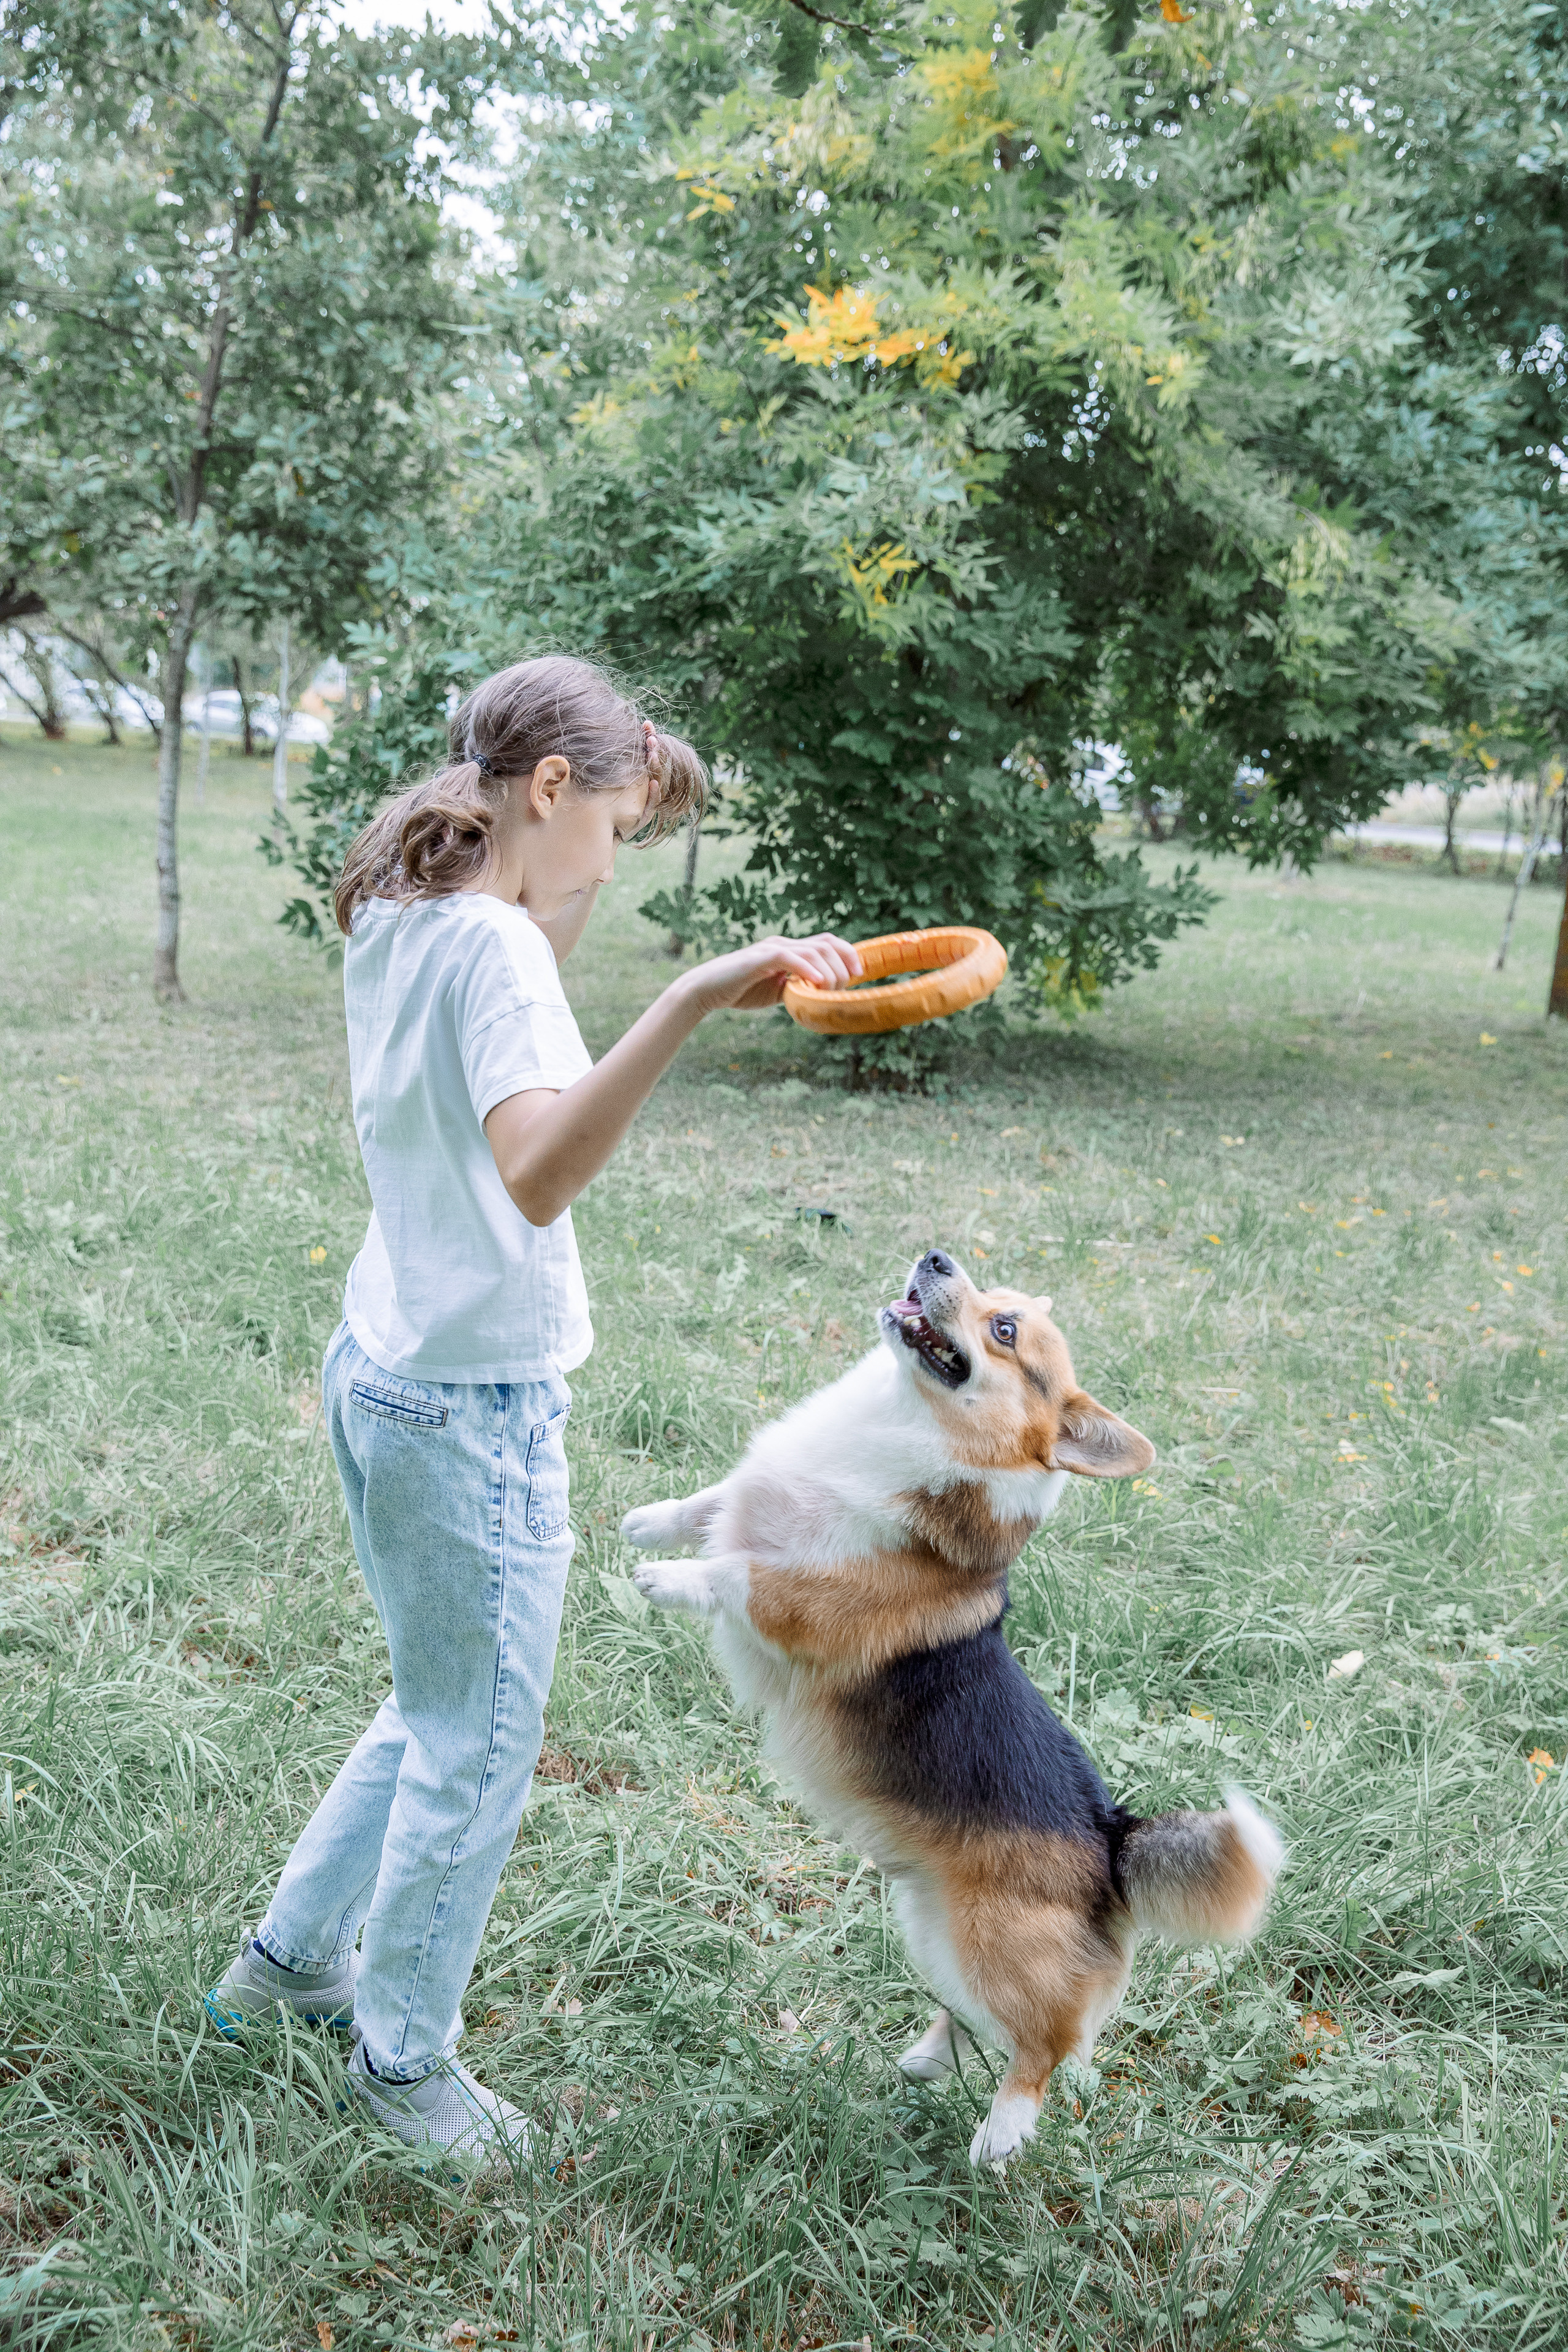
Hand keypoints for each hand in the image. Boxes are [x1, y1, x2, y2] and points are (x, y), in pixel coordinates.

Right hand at [681, 933, 861, 1015]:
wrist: (706, 991)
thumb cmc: (740, 991)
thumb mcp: (776, 991)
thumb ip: (797, 988)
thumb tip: (819, 997)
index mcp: (789, 949)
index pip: (826, 941)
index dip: (848, 954)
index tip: (858, 975)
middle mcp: (783, 943)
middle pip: (826, 943)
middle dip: (842, 966)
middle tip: (841, 990)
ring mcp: (771, 948)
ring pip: (813, 950)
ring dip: (829, 972)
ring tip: (829, 991)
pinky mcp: (759, 958)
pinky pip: (789, 958)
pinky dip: (807, 968)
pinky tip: (817, 983)